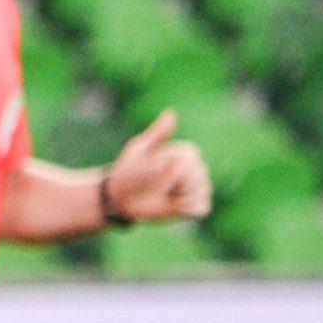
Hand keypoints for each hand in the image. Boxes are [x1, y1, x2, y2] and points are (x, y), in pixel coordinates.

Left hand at [105, 109, 211, 223]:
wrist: (120, 197)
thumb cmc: (129, 171)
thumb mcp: (140, 149)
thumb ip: (158, 133)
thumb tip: (171, 112)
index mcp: (186, 153)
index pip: (190, 163)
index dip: (171, 170)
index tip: (155, 169)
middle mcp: (195, 169)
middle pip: (197, 179)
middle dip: (174, 184)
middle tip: (156, 185)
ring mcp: (195, 188)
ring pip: (201, 193)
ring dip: (180, 197)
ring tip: (164, 194)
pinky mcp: (193, 207)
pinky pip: (202, 209)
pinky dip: (189, 209)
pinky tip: (175, 206)